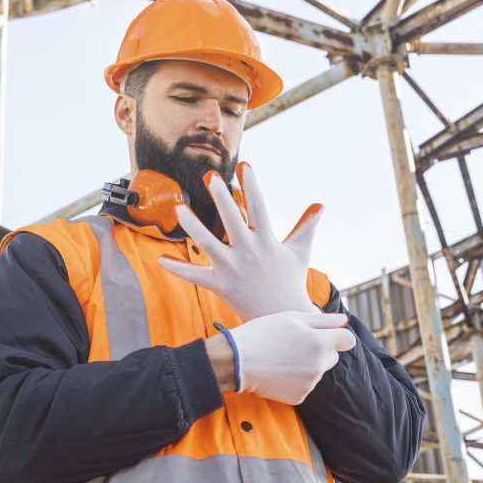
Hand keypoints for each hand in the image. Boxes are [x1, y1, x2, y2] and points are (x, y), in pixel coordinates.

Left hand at [158, 162, 323, 319]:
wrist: (283, 317)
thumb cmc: (291, 281)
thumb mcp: (300, 251)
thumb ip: (306, 226)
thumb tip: (321, 204)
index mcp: (268, 241)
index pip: (260, 208)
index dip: (252, 186)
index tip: (245, 165)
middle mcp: (249, 253)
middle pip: (233, 221)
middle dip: (222, 198)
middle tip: (211, 177)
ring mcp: (233, 269)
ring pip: (209, 245)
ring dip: (193, 226)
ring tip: (179, 208)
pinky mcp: (221, 285)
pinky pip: (196, 276)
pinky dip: (179, 269)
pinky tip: (161, 259)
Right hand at [228, 311, 355, 404]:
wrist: (236, 361)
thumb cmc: (263, 333)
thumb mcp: (292, 318)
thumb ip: (323, 320)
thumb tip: (344, 321)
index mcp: (320, 344)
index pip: (348, 341)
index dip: (338, 336)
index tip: (325, 334)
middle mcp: (319, 366)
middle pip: (332, 357)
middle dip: (320, 350)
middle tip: (295, 344)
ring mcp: (310, 384)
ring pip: (317, 371)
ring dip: (306, 364)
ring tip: (282, 357)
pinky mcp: (299, 397)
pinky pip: (305, 385)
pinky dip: (296, 379)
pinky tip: (278, 371)